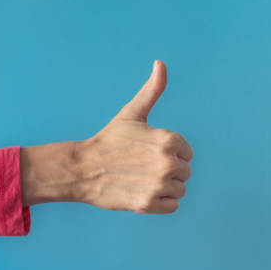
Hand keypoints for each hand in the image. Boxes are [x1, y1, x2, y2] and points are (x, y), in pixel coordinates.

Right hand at [75, 60, 192, 212]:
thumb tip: (160, 63)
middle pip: (185, 172)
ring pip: (180, 190)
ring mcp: (158, 185)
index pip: (188, 153)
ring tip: (142, 179)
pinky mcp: (149, 205)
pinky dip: (160, 202)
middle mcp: (168, 163)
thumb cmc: (110, 140)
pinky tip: (142, 192)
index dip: (171, 153)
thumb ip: (152, 90)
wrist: (82, 169)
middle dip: (168, 171)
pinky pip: (172, 206)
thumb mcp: (132, 113)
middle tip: (143, 167)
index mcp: (170, 140)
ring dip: (165, 187)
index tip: (149, 152)